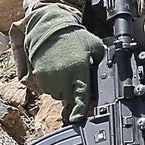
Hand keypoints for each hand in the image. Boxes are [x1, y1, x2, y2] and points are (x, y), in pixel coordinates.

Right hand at [23, 5, 104, 120]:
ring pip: (56, 94)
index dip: (80, 110)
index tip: (78, 118)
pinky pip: (46, 88)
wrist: (48, 26)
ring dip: (61, 87)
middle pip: (69, 98)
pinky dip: (50, 83)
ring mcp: (48, 78)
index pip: (80, 97)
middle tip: (74, 76)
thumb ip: (101, 60)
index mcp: (78, 71)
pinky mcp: (37, 77)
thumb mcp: (94, 45)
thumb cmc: (72, 35)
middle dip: (72, 91)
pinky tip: (55, 69)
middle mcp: (63, 77)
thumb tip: (108, 71)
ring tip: (65, 70)